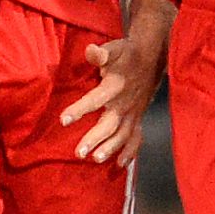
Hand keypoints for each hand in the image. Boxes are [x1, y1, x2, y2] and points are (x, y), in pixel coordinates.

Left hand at [60, 14, 168, 163]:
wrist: (152, 58)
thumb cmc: (125, 54)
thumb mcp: (113, 49)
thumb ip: (100, 53)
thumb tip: (90, 50)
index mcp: (115, 86)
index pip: (95, 99)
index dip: (79, 109)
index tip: (63, 120)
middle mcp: (124, 103)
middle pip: (109, 124)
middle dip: (94, 138)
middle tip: (79, 153)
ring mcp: (133, 112)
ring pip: (122, 134)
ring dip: (110, 148)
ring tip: (95, 159)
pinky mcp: (138, 117)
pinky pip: (136, 137)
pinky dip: (130, 151)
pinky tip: (120, 164)